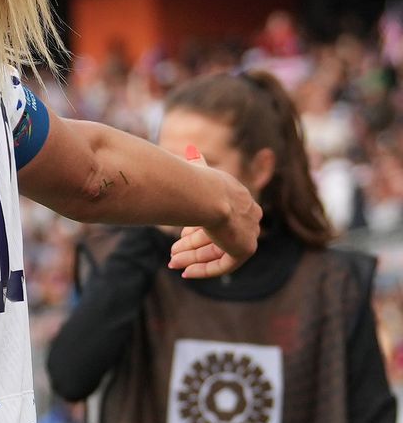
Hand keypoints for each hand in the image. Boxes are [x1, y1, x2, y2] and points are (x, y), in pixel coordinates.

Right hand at [168, 148, 261, 278]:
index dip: (196, 226)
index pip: (219, 215)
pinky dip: (204, 269)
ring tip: (173, 262)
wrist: (207, 196)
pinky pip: (224, 265)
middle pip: (216, 235)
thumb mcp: (197, 169)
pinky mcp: (246, 249)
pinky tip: (186, 273)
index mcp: (240, 196)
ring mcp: (249, 233)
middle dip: (191, 246)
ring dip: (193, 257)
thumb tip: (189, 149)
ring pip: (217, 251)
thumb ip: (196, 162)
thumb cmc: (195, 181)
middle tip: (172, 254)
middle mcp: (248, 215)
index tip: (178, 236)